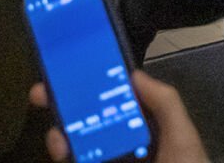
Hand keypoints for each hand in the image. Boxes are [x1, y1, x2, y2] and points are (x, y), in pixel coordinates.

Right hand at [31, 71, 209, 161]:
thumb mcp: (183, 138)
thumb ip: (165, 102)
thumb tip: (133, 74)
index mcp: (145, 133)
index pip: (116, 104)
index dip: (94, 86)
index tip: (72, 69)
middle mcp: (123, 149)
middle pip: (88, 122)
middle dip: (63, 105)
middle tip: (40, 93)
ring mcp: (107, 162)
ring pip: (75, 146)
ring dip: (58, 134)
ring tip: (56, 134)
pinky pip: (74, 161)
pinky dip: (63, 153)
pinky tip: (60, 148)